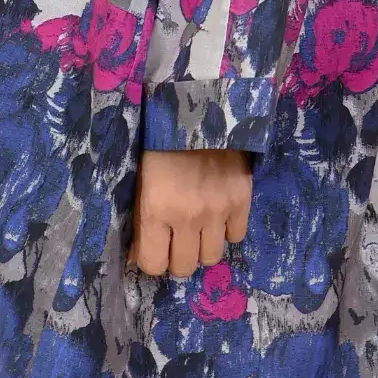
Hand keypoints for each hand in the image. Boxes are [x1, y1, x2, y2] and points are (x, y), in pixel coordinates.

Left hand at [129, 147, 252, 277]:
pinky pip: (236, 237)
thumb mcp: (140, 181)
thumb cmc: (159, 144)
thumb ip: (139, 222)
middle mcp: (188, 217)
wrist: (198, 110)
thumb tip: (135, 258)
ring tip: (198, 227)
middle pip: (185, 267)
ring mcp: (218, 210)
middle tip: (176, 240)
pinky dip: (226, 230)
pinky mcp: (242, 200)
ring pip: (211, 257)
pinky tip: (218, 213)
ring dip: (202, 247)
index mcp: (156, 209)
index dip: (152, 260)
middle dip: (177, 258)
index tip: (154, 248)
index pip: (154, 265)